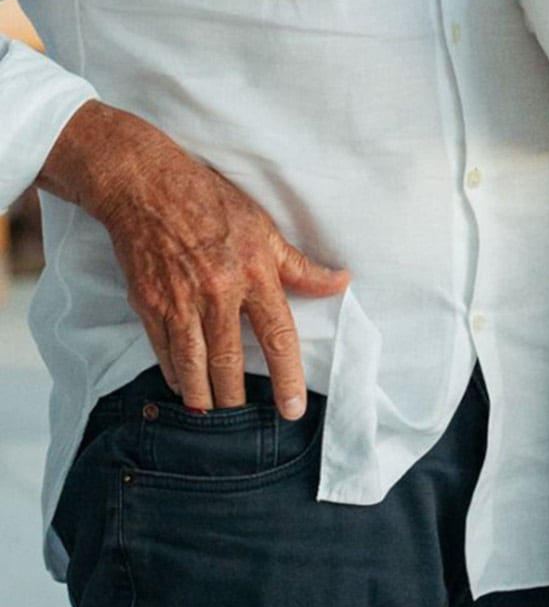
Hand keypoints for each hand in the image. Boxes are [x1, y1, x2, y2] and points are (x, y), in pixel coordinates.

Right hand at [40, 103, 348, 416]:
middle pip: (231, 363)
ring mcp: (181, 302)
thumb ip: (299, 266)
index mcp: (254, 272)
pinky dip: (175, 374)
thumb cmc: (212, 203)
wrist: (149, 188)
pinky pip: (165, 353)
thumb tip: (340, 282)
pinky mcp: (149, 305)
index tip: (292, 408)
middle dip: (237, 398)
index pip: (278, 336)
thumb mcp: (264, 228)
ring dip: (204, 397)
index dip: (287, 378)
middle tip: (243, 418)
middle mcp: (218, 293)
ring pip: (194, 367)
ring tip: (213, 413)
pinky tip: (184, 384)